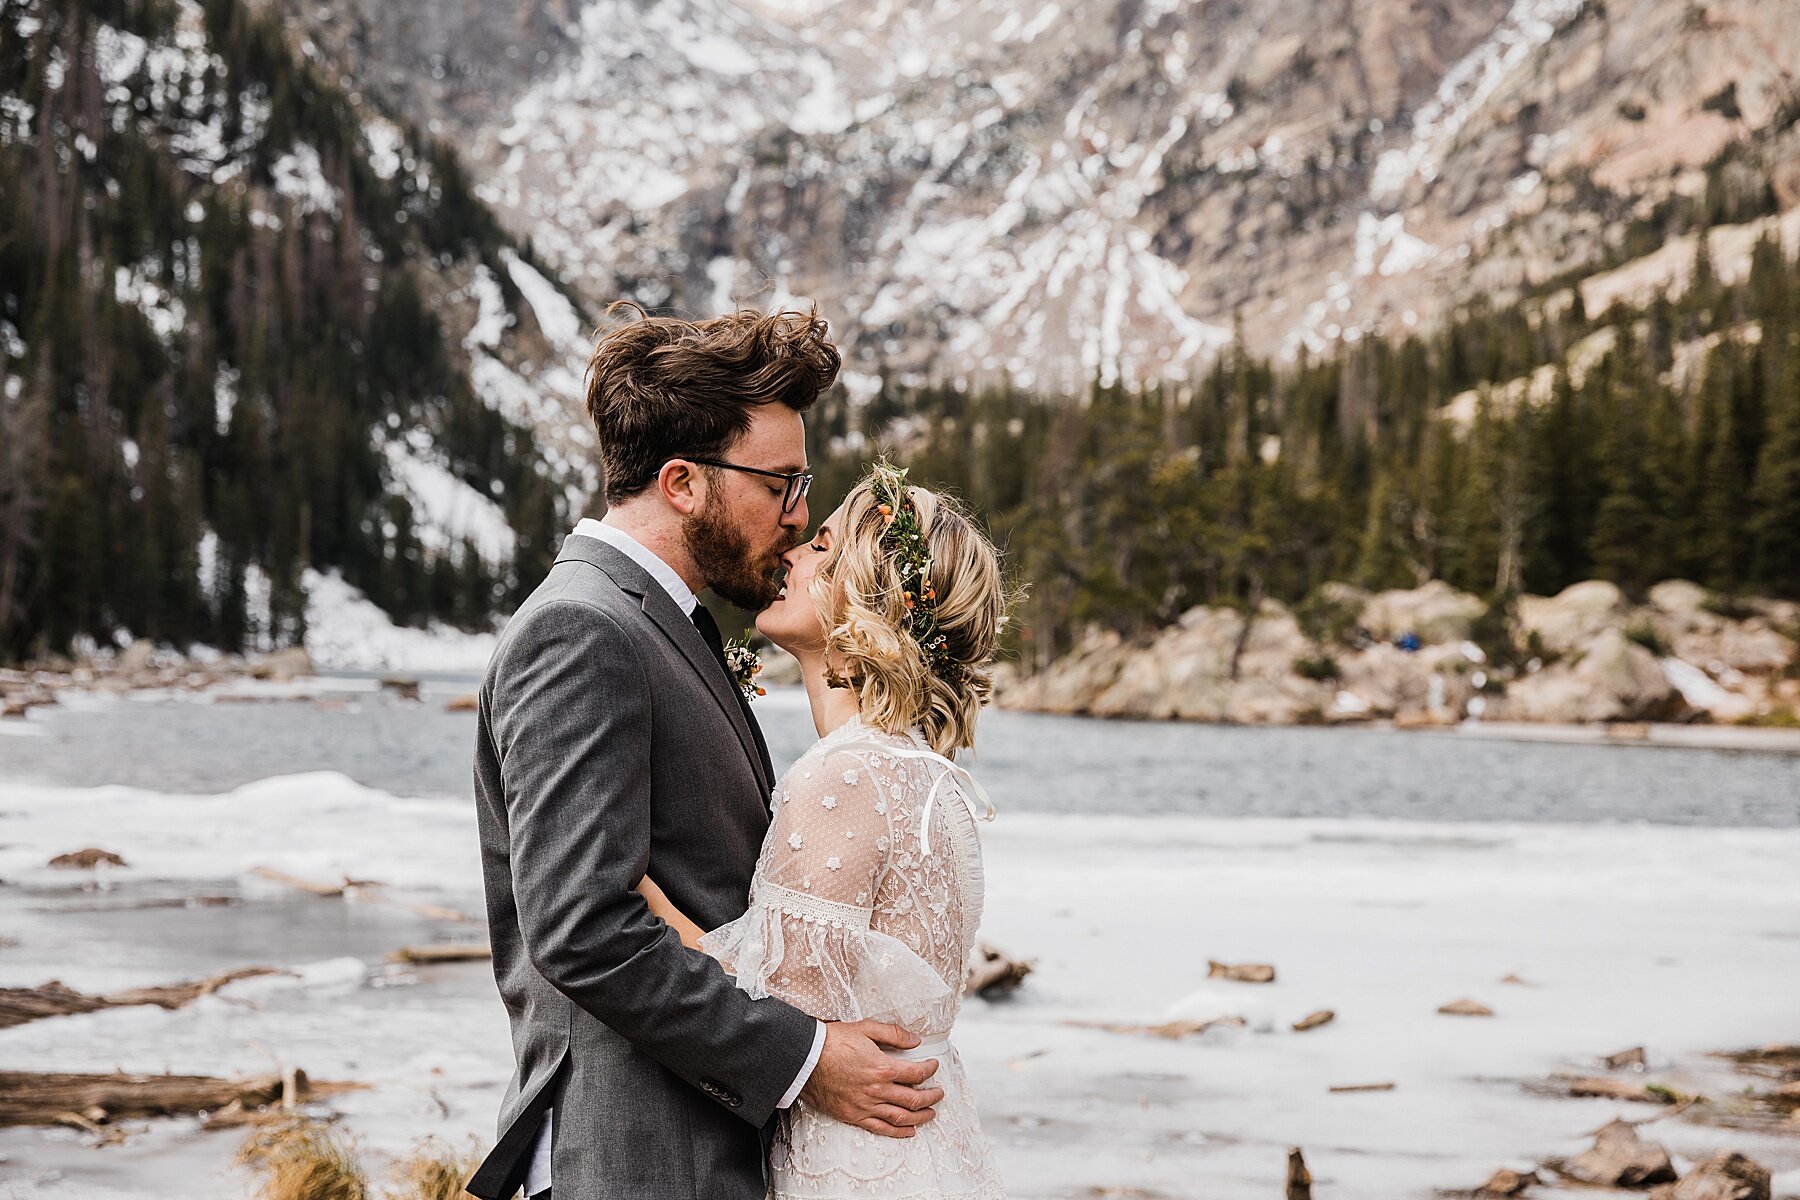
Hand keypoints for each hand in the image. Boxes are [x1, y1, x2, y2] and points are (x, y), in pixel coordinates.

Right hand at [798, 1021, 944, 1137]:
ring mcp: (865, 1106)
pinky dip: (898, 1132)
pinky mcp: (853, 1116)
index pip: (916, 1074)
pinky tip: (909, 1131)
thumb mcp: (866, 1028)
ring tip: (931, 1113)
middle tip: (939, 1093)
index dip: (929, 1070)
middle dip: (931, 1097)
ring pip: (901, 1117)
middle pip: (913, 1099)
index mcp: (882, 1067)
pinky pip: (881, 1128)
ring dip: (920, 1117)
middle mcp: (877, 1090)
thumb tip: (914, 1040)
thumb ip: (893, 1034)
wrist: (804, 1058)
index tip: (933, 1066)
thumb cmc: (832, 1042)